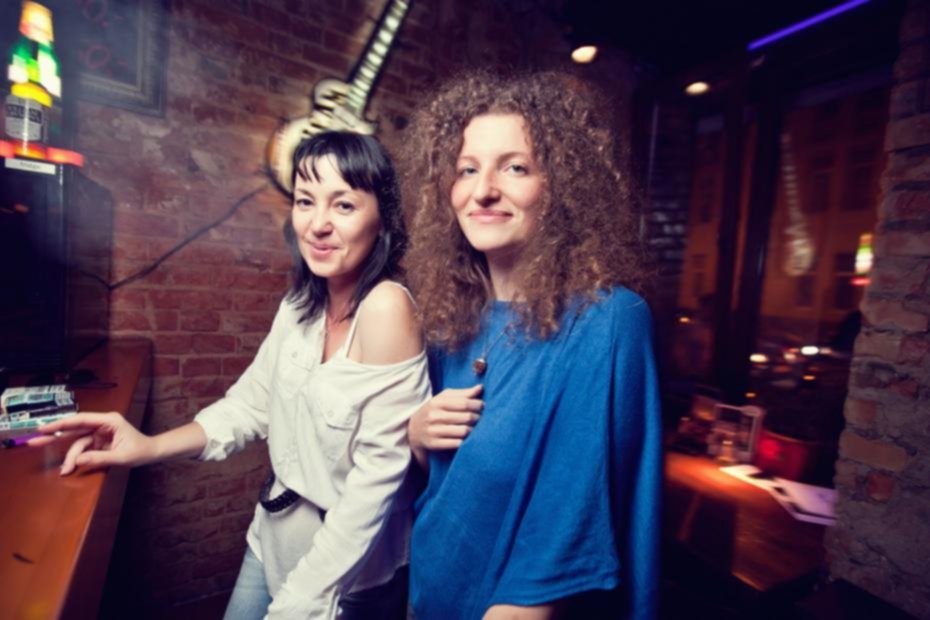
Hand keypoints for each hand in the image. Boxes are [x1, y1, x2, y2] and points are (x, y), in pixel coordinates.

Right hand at [29, 412, 156, 474]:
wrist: (151, 453)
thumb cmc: (141, 451)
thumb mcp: (122, 457)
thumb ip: (100, 458)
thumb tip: (78, 460)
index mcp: (109, 420)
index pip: (81, 419)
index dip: (61, 424)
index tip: (44, 428)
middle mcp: (101, 424)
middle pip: (74, 428)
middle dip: (54, 435)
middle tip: (34, 441)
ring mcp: (99, 433)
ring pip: (77, 442)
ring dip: (69, 456)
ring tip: (64, 470)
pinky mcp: (98, 442)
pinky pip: (82, 449)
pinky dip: (75, 458)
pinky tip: (69, 467)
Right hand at [408, 385, 482, 462]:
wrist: (413, 430)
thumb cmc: (434, 410)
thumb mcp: (444, 398)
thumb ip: (462, 394)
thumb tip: (480, 388)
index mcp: (437, 402)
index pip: (464, 403)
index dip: (477, 405)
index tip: (482, 406)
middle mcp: (434, 416)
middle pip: (466, 417)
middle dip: (478, 418)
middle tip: (481, 418)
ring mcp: (433, 431)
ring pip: (463, 431)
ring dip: (473, 430)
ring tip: (475, 428)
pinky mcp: (434, 444)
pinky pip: (457, 443)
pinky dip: (465, 441)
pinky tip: (467, 438)